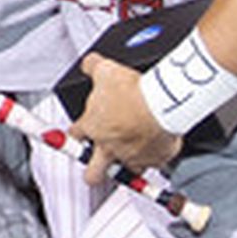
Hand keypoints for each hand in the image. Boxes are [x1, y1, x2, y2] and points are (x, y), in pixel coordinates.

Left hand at [70, 52, 182, 184]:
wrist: (161, 103)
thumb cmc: (133, 90)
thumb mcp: (105, 70)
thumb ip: (92, 67)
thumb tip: (88, 63)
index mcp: (93, 127)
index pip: (75, 136)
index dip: (76, 133)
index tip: (79, 132)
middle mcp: (109, 147)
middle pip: (92, 174)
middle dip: (91, 173)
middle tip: (93, 168)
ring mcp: (132, 156)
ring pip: (124, 173)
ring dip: (125, 166)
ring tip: (129, 158)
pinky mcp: (155, 159)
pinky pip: (152, 164)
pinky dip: (153, 158)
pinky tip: (155, 148)